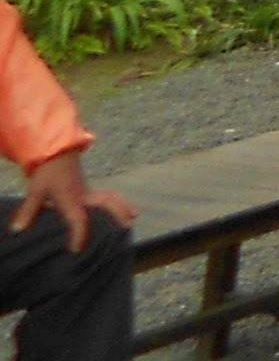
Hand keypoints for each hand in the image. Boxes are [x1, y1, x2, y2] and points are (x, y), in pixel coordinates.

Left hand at [11, 153, 132, 253]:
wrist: (55, 154)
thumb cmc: (46, 174)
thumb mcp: (36, 191)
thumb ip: (28, 211)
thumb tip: (18, 230)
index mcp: (72, 198)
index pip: (78, 218)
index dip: (78, 234)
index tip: (77, 250)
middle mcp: (85, 195)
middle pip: (107, 201)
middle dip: (119, 211)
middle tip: (129, 223)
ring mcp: (89, 192)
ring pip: (111, 197)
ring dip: (123, 205)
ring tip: (133, 216)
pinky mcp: (88, 191)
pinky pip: (107, 197)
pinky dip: (117, 203)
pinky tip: (119, 211)